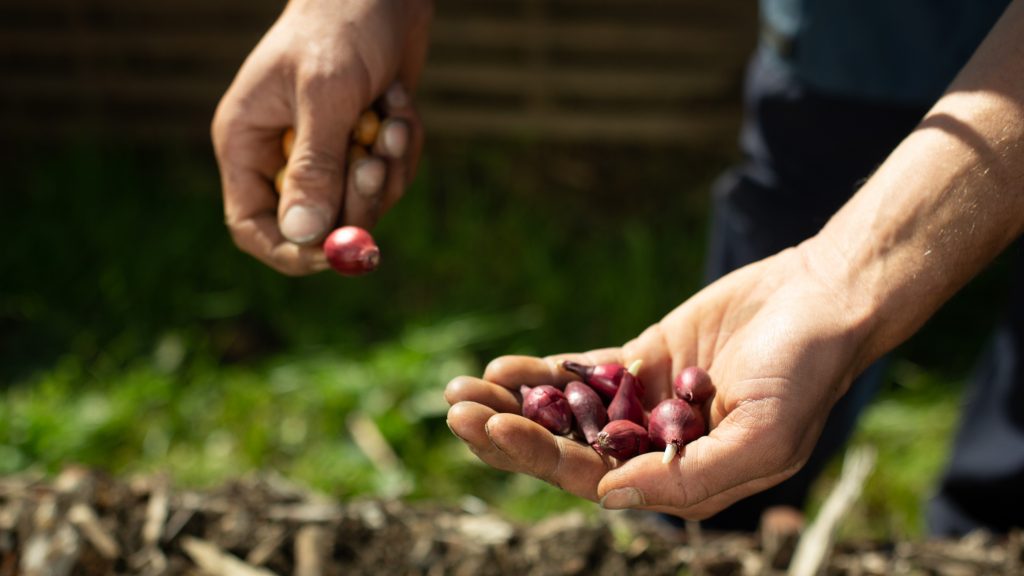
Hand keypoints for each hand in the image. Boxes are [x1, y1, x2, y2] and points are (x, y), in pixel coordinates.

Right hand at [212, 0, 431, 274]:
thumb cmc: (340, 28)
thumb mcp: (325, 95)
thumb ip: (316, 164)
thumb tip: (304, 234)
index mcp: (248, 143)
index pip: (253, 225)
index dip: (290, 250)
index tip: (334, 255)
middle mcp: (283, 156)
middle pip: (317, 225)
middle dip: (357, 200)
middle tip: (376, 161)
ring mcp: (327, 153)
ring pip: (361, 205)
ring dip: (387, 168)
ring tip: (391, 117)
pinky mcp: (364, 146)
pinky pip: (389, 178)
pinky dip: (402, 149)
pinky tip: (399, 106)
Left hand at [445, 243, 876, 518]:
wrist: (821, 301)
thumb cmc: (805, 375)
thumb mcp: (762, 437)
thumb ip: (690, 479)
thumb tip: (609, 498)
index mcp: (680, 483)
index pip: (593, 481)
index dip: (538, 457)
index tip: (494, 428)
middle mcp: (654, 452)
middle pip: (564, 451)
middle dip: (508, 433)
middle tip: (457, 409)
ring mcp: (643, 407)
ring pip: (564, 414)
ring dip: (513, 403)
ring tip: (460, 389)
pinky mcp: (640, 363)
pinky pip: (582, 373)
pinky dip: (542, 371)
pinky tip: (501, 365)